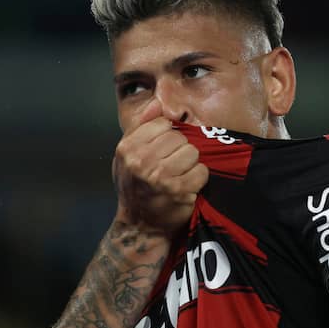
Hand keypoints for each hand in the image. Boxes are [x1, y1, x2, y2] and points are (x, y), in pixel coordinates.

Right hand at [112, 100, 209, 238]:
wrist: (140, 225)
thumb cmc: (134, 186)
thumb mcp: (127, 155)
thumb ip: (141, 126)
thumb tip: (157, 102)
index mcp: (128, 148)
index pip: (162, 123)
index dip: (166, 135)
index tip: (162, 150)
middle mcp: (142, 161)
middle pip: (179, 137)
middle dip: (179, 150)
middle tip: (171, 166)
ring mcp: (160, 177)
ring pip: (192, 152)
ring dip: (190, 164)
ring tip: (179, 175)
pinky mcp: (179, 191)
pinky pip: (202, 171)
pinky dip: (198, 178)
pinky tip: (187, 186)